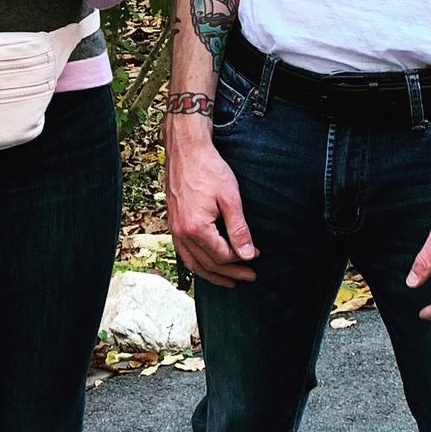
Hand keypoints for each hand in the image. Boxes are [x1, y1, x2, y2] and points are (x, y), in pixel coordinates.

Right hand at [167, 125, 257, 285]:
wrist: (186, 150)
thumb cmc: (208, 169)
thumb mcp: (230, 198)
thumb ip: (239, 229)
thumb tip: (248, 255)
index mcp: (196, 228)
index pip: (222, 256)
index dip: (241, 259)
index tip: (257, 255)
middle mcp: (182, 233)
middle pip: (208, 264)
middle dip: (230, 273)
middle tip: (250, 276)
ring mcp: (174, 230)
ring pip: (193, 263)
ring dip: (212, 275)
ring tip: (229, 281)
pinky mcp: (173, 224)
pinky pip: (183, 254)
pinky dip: (197, 264)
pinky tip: (207, 265)